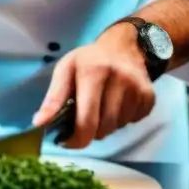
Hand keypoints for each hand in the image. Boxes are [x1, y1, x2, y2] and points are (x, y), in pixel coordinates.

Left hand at [33, 24, 154, 148]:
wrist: (124, 47)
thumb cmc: (88, 61)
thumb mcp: (65, 70)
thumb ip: (53, 98)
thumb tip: (39, 123)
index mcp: (93, 71)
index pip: (86, 119)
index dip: (75, 139)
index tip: (66, 141)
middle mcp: (119, 78)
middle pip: (102, 128)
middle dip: (89, 132)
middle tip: (83, 121)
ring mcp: (137, 88)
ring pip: (117, 128)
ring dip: (106, 126)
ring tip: (101, 107)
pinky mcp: (149, 96)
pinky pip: (133, 122)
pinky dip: (123, 120)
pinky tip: (117, 104)